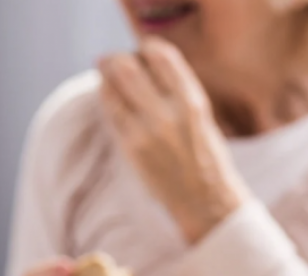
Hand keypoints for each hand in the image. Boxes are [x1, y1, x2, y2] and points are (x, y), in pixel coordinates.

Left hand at [97, 37, 250, 243]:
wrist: (203, 196)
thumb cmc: (203, 152)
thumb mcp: (199, 113)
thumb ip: (175, 89)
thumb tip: (144, 65)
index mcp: (192, 100)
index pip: (162, 57)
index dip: (146, 48)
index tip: (140, 50)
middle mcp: (169, 112)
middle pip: (129, 70)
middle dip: (116, 60)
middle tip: (109, 60)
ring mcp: (146, 131)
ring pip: (113, 90)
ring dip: (105, 78)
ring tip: (104, 76)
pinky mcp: (130, 147)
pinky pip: (111, 114)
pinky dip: (105, 99)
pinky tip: (106, 95)